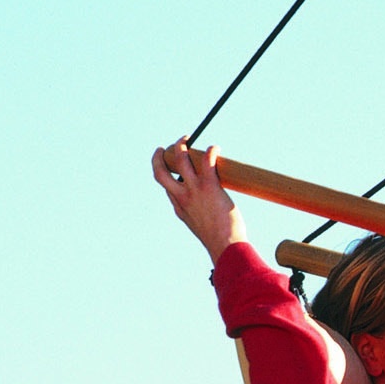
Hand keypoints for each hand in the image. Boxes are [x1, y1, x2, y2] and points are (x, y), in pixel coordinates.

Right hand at [153, 139, 244, 261]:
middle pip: (160, 172)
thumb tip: (215, 211)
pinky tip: (215, 148)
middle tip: (165, 147)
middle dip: (159, 157)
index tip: (172, 167)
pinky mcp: (209, 186)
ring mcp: (193, 190)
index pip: (167, 186)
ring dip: (180, 145)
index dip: (168, 174)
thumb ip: (203, 216)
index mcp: (179, 208)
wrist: (225, 246)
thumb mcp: (203, 227)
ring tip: (186, 138)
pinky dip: (209, 150)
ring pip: (179, 159)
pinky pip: (206, 161)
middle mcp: (182, 197)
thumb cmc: (220, 240)